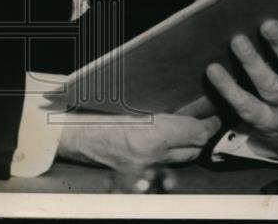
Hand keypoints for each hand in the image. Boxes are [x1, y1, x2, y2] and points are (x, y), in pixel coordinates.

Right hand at [57, 112, 221, 169]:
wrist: (63, 132)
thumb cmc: (91, 109)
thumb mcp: (127, 98)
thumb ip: (157, 105)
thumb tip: (183, 103)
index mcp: (151, 133)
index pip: (196, 133)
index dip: (209, 123)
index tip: (214, 114)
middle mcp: (150, 156)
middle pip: (193, 149)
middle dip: (201, 136)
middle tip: (204, 120)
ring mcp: (141, 171)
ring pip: (179, 162)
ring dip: (186, 148)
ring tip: (188, 134)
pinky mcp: (132, 178)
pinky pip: (159, 169)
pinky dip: (166, 159)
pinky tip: (163, 148)